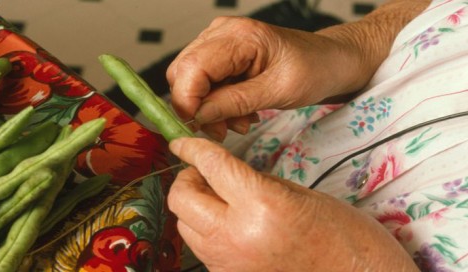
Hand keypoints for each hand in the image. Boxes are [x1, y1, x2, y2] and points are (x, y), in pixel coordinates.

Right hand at [166, 17, 372, 140]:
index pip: (191, 69)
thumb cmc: (316, 68)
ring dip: (207, 108)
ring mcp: (220, 41)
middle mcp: (222, 33)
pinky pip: (203, 81)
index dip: (187, 101)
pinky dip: (215, 103)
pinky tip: (239, 112)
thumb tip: (199, 115)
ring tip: (238, 122)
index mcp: (239, 36)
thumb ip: (235, 102)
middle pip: (182, 72)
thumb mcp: (279, 92)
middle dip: (196, 107)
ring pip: (189, 79)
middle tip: (221, 130)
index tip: (198, 127)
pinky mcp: (222, 54)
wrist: (333, 60)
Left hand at [167, 137, 418, 271]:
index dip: (191, 149)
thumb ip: (249, 181)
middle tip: (204, 173)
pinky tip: (226, 223)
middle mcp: (237, 236)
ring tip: (216, 198)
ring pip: (184, 225)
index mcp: (260, 205)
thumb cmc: (341, 233)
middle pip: (182, 199)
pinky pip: (201, 247)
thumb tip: (216, 173)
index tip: (182, 142)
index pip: (211, 165)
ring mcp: (230, 262)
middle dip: (187, 179)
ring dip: (193, 207)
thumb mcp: (295, 193)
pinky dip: (205, 230)